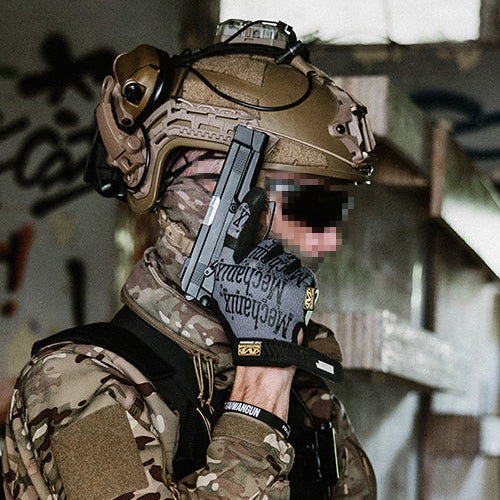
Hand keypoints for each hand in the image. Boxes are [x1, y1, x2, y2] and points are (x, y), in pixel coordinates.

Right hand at [213, 188, 316, 348]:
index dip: (248, 211)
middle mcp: (260, 267)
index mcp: (239, 266)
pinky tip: (290, 296)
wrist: (266, 348)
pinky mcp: (303, 286)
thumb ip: (224, 269)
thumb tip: (227, 254)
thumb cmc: (243, 322)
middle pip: (272, 247)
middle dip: (272, 258)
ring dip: (286, 272)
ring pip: (290, 261)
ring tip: (278, 292)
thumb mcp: (223, 293)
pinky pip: (303, 274)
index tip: (255, 193)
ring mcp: (284, 276)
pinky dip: (299, 283)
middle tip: (268, 277)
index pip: (243, 232)